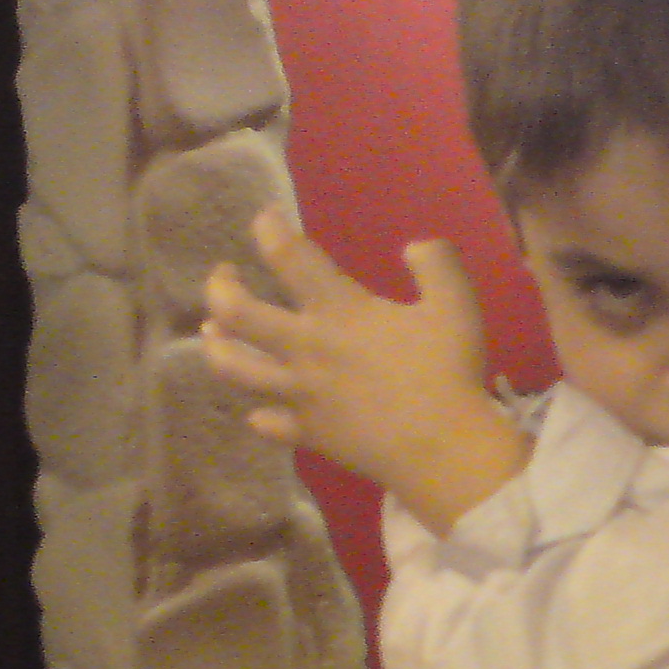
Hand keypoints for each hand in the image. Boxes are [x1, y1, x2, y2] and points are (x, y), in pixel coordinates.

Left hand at [200, 213, 530, 533]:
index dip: (268, 229)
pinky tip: (260, 411)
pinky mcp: (308, 433)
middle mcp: (305, 347)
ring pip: (234, 369)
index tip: (265, 218)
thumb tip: (414, 246)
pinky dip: (260, 415)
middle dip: (219, 287)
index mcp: (338, 310)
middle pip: (236, 313)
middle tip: (223, 275)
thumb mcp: (456, 305)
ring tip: (212, 333)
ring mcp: (299, 394)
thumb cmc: (449, 373)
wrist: (442, 450)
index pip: (288, 256)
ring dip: (215, 346)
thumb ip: (436, 264)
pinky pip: (268, 423)